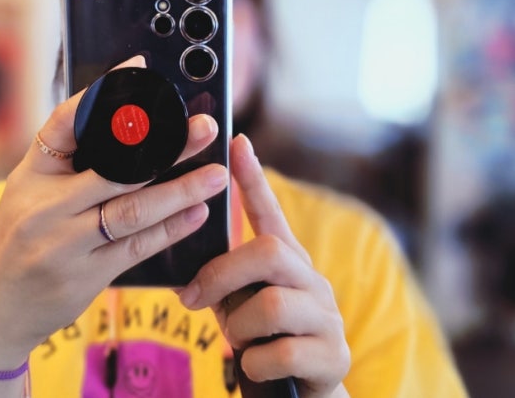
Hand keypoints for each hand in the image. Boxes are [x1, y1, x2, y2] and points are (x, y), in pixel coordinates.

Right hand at [0, 56, 228, 369]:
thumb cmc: (18, 241)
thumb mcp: (28, 194)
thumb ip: (70, 167)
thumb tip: (132, 133)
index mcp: (30, 175)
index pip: (65, 123)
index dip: (103, 93)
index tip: (139, 69)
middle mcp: (43, 206)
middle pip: (115, 168)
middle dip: (166, 147)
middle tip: (206, 130)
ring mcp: (63, 244)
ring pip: (132, 210)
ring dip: (180, 191)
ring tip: (215, 175)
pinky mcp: (84, 277)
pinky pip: (136, 248)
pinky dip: (170, 230)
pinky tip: (197, 214)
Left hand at [178, 135, 349, 397]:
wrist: (302, 394)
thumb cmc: (265, 340)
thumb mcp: (240, 304)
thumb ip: (224, 282)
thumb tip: (182, 275)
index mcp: (287, 262)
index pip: (271, 212)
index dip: (253, 178)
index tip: (236, 142)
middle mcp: (312, 279)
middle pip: (267, 251)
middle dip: (222, 274)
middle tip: (194, 299)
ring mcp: (326, 315)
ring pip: (270, 304)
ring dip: (238, 328)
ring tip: (239, 342)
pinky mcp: (332, 354)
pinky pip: (280, 352)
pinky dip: (254, 363)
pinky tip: (256, 366)